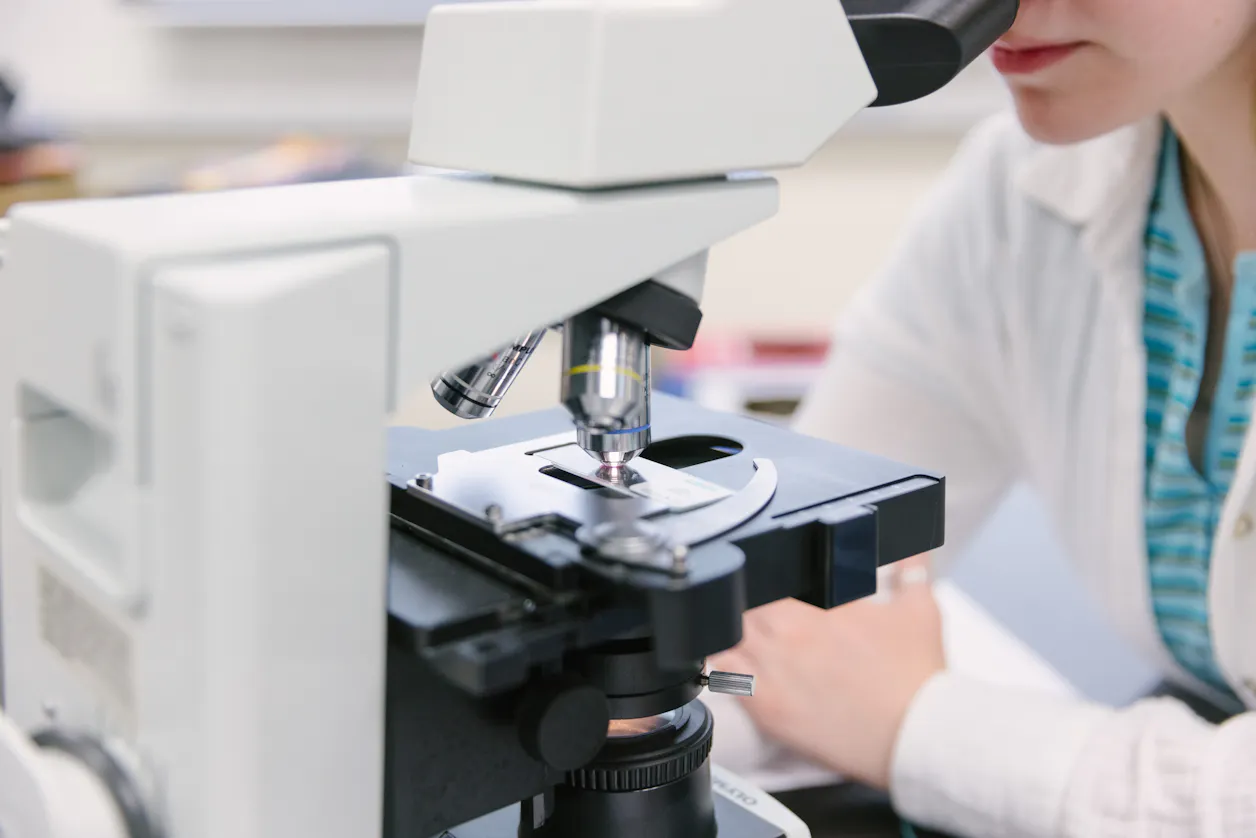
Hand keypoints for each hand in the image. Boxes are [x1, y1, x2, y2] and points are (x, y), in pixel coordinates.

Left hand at [711, 558, 943, 789]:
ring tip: (751, 645)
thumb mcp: (920, 610)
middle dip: (751, 610)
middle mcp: (789, 634)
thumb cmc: (916, 678)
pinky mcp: (766, 709)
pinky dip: (727, 672)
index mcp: (818, 606)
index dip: (769, 585)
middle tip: (768, 622)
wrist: (915, 735)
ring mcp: (773, 672)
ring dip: (736, 637)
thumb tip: (911, 549)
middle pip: (743, 607)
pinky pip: (725, 681)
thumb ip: (911, 569)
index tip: (777, 592)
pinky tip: (739, 671)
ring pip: (729, 640)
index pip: (771, 580)